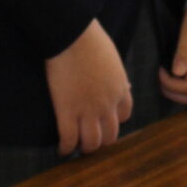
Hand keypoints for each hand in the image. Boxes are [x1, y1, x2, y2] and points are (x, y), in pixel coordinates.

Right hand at [44, 19, 132, 155]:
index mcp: (120, 89)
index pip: (124, 115)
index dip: (114, 121)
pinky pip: (69, 139)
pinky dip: (65, 148)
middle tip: (90, 139)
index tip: (105, 121)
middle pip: (111, 135)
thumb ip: (117, 75)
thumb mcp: (113, 58)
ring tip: (77, 147)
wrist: (73, 36)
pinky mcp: (67, 111)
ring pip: (92, 142)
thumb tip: (123, 85)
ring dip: (85, 147)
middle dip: (101, 140)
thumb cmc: (91, 40)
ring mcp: (88, 110)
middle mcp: (108, 104)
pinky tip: (62, 150)